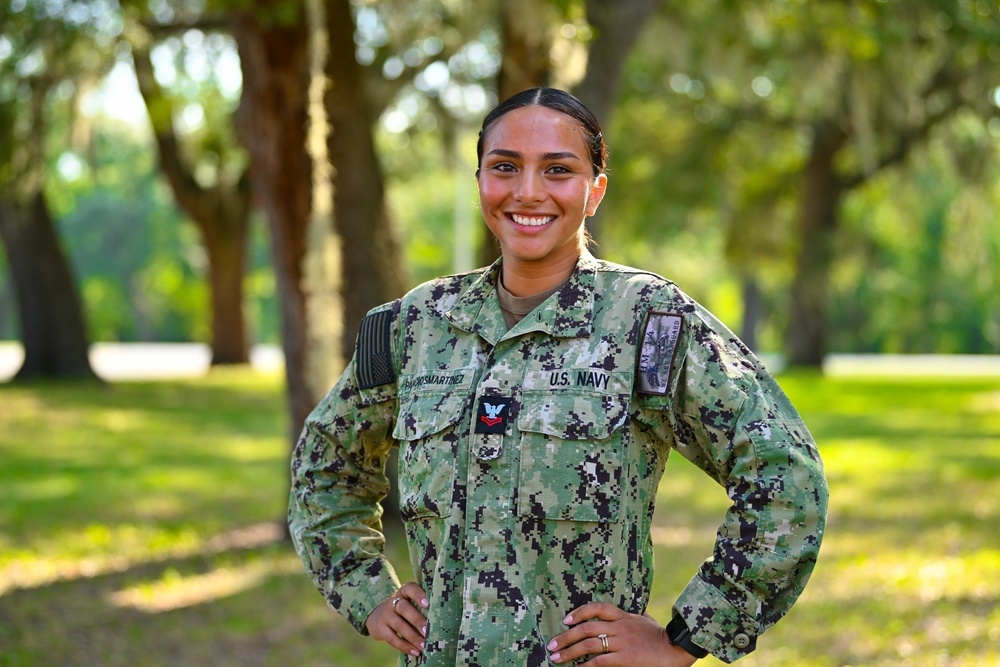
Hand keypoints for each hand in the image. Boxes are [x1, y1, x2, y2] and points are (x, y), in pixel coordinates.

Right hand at [364, 582, 428, 656]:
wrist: (377, 616)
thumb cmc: (404, 610)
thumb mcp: (409, 602)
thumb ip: (423, 606)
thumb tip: (442, 618)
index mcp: (403, 592)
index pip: (410, 589)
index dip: (418, 595)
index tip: (428, 604)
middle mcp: (393, 601)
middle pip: (404, 608)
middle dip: (417, 620)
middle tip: (428, 631)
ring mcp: (385, 615)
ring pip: (399, 625)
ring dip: (413, 637)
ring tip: (424, 645)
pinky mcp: (380, 629)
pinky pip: (392, 638)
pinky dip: (404, 646)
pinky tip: (415, 652)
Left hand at [547, 602, 698, 665]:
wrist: (676, 648)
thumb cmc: (661, 635)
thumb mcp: (645, 619)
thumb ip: (633, 615)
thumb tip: (629, 612)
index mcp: (623, 616)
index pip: (597, 608)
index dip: (579, 612)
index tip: (565, 619)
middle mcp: (620, 627)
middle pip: (586, 628)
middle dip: (566, 637)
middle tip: (552, 644)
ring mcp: (622, 642)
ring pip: (589, 645)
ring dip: (569, 652)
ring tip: (556, 658)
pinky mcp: (625, 658)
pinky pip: (600, 662)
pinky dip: (585, 666)